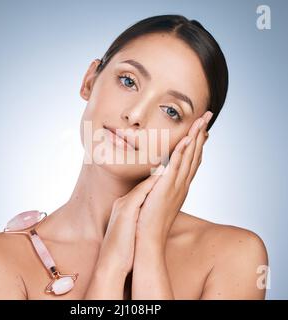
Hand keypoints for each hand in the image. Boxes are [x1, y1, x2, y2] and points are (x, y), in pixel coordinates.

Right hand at [97, 165, 165, 275]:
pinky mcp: (126, 211)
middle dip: (159, 169)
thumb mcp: (130, 230)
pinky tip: (163, 174)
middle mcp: (124, 202)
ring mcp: (124, 205)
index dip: (157, 178)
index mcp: (126, 206)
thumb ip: (136, 219)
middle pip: (144, 182)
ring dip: (159, 171)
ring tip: (172, 158)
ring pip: (144, 183)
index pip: (144, 188)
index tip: (170, 167)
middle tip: (173, 157)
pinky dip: (152, 183)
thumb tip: (146, 216)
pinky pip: (141, 193)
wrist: (111, 263)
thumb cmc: (123, 250)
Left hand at [136, 111, 212, 246]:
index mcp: (180, 186)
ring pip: (189, 156)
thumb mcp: (157, 198)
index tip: (201, 129)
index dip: (197, 143)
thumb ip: (159, 185)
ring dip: (196, 137)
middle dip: (201, 134)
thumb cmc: (149, 220)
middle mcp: (182, 184)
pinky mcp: (167, 188)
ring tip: (201, 120)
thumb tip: (157, 175)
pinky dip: (183, 151)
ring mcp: (176, 186)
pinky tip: (188, 138)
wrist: (147, 238)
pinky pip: (177, 166)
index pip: (192, 160)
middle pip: (195, 154)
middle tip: (207, 117)